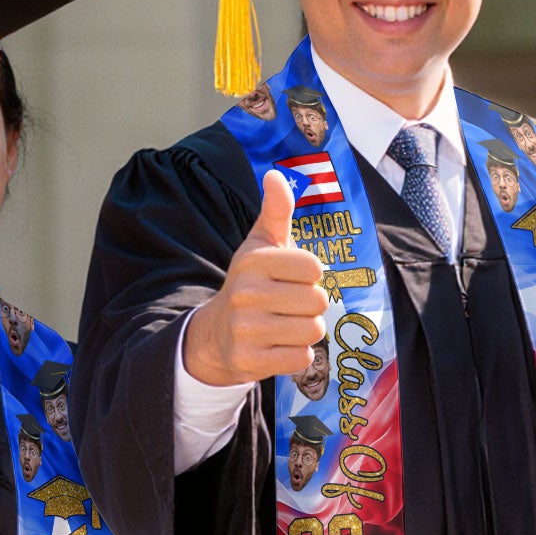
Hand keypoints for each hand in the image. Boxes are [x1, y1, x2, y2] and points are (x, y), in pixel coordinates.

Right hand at [181, 169, 329, 386]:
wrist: (217, 332)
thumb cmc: (251, 283)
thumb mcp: (261, 245)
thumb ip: (276, 211)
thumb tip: (276, 174)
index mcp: (254, 261)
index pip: (314, 267)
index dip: (311, 275)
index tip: (292, 277)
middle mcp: (247, 293)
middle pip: (318, 301)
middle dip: (311, 305)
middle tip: (290, 305)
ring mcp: (246, 329)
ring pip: (312, 331)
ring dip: (307, 331)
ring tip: (285, 324)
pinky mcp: (249, 360)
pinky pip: (301, 359)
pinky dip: (297, 355)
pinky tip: (278, 345)